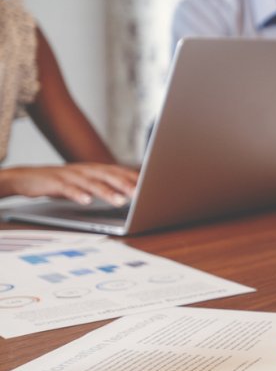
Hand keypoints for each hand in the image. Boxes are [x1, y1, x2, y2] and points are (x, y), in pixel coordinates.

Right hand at [0, 163, 137, 204]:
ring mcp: (71, 175)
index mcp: (95, 169)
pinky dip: (78, 194)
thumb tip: (129, 193)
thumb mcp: (86, 183)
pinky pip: (68, 189)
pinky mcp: (55, 182)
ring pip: (92, 183)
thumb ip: (106, 186)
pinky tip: (87, 201)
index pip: (119, 172)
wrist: (28, 177)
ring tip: (120, 201)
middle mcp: (86, 170)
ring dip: (107, 192)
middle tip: (141, 194)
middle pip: (109, 176)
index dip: (135, 178)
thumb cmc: (62, 182)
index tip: (151, 186)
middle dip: (126, 184)